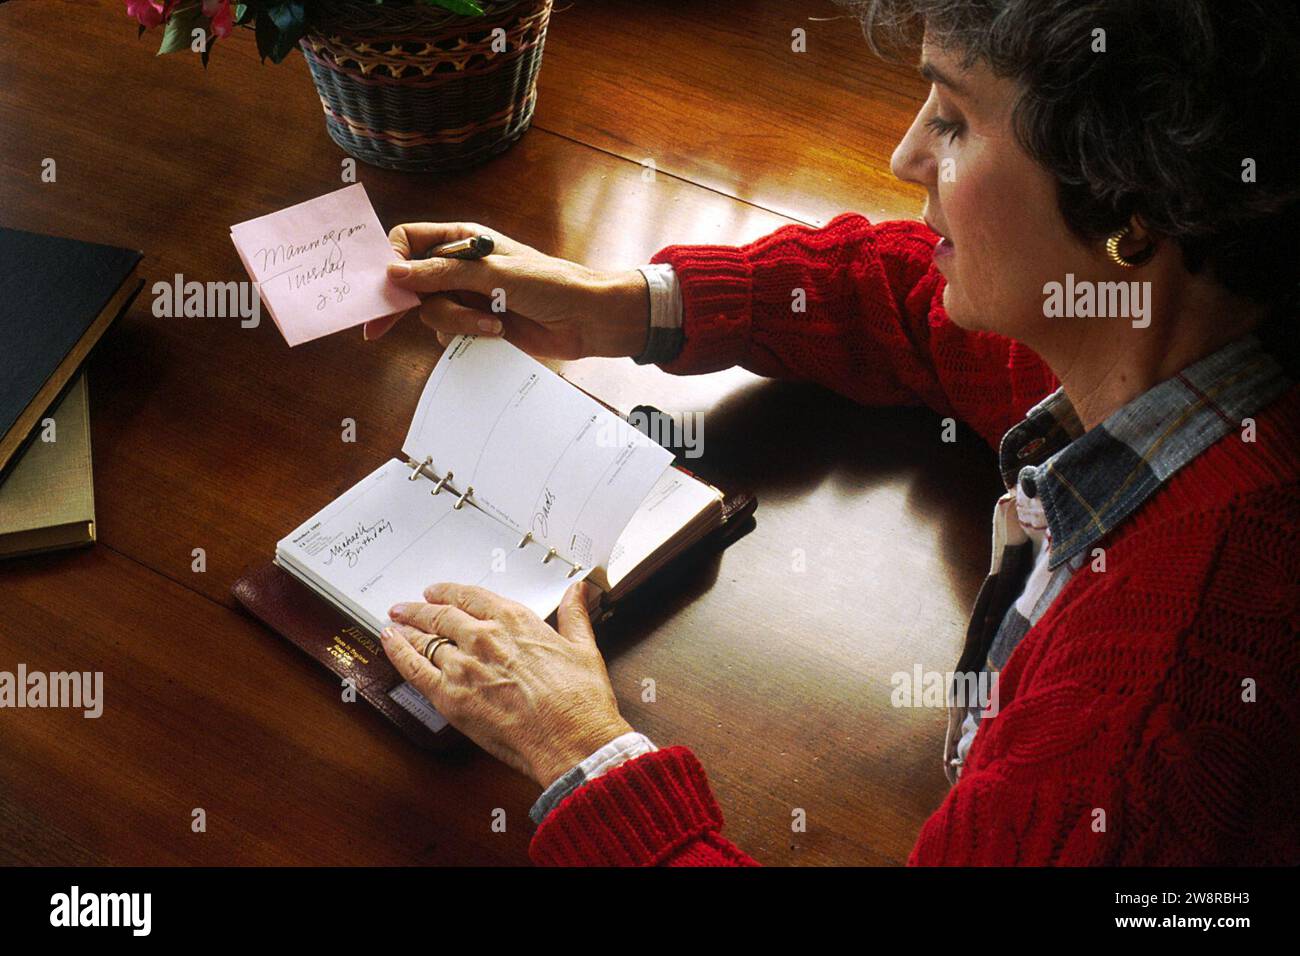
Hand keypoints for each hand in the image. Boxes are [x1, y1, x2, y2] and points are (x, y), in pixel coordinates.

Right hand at [364, 221, 649, 359]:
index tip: (386, 282)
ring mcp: (467, 296)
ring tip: (489, 322)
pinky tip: (494, 332)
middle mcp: (459, 266)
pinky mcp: (476, 325)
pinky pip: (448, 334)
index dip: (391, 259)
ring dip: (455, 321)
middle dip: (408, 302)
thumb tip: (393, 272)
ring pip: (430, 312)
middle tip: (377, 328)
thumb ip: (441, 274)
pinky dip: (466, 335)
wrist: (587, 319)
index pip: (409, 241)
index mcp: (461, 240)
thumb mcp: (492, 274)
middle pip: (411, 281)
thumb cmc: (550, 283)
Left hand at [379, 581, 632, 788]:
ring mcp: (463, 666)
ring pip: (425, 639)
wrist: (571, 739)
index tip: (438, 591)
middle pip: (442, 614)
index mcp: (515, 620)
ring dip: (407, 629)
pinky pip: (414, 669)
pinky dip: (397, 652)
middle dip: (420, 608)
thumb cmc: (580, 699)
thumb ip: (574, 615)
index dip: (450, 592)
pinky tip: (388, 641)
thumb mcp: (583, 648)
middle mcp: (484, 637)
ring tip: (395, 623)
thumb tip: (577, 590)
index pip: (472, 597)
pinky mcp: (450, 696)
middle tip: (407, 606)